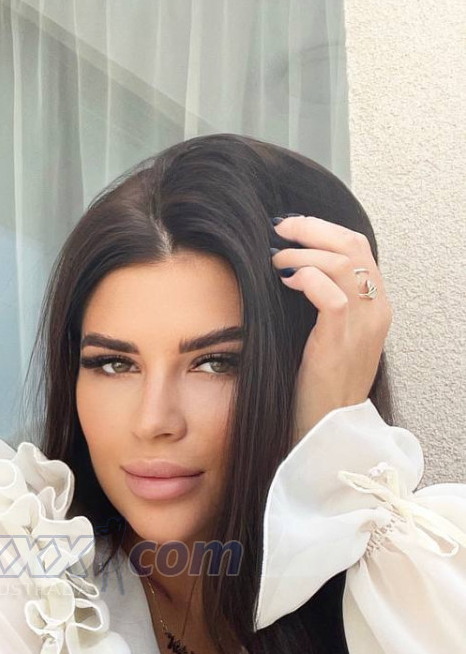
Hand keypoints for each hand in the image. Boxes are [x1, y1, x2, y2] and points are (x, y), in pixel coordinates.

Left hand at [271, 214, 391, 446]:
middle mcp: (376, 311)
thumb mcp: (329, 336)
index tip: (293, 226)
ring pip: (342, 263)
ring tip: (277, 258)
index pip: (359, 248)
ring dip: (303, 253)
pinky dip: (307, 279)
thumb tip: (295, 270)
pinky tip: (286, 280)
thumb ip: (324, 303)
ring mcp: (362, 326)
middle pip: (353, 246)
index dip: (326, 230)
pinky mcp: (339, 342)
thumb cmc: (320, 384)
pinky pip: (331, 296)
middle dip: (313, 229)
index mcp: (376, 306)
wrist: (327, 427)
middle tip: (280, 228)